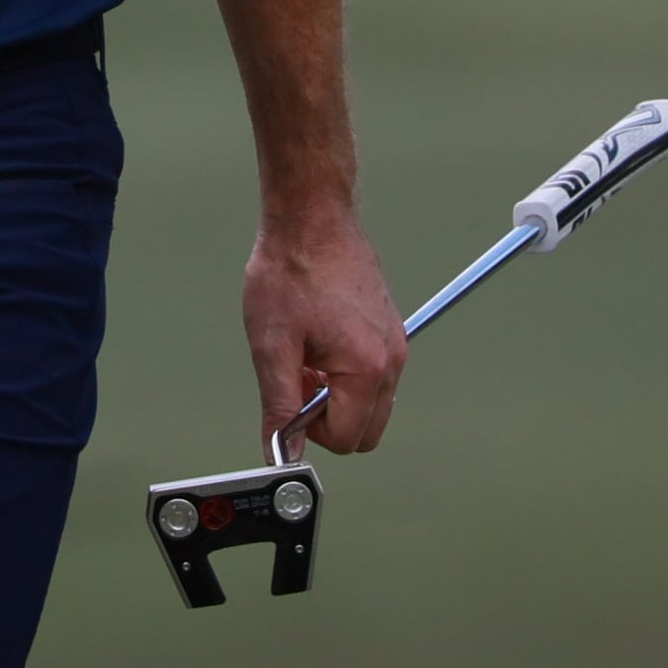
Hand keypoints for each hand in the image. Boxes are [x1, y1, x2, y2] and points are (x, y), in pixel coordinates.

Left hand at [244, 206, 406, 453]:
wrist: (312, 218)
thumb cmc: (291, 271)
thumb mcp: (272, 344)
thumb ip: (279, 403)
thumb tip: (280, 449)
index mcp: (367, 369)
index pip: (346, 439)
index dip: (309, 430)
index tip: (287, 399)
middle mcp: (393, 362)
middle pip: (365, 429)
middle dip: (326, 418)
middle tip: (294, 381)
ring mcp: (395, 345)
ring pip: (370, 404)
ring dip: (335, 396)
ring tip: (303, 358)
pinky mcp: (390, 331)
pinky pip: (373, 376)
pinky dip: (345, 375)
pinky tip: (316, 343)